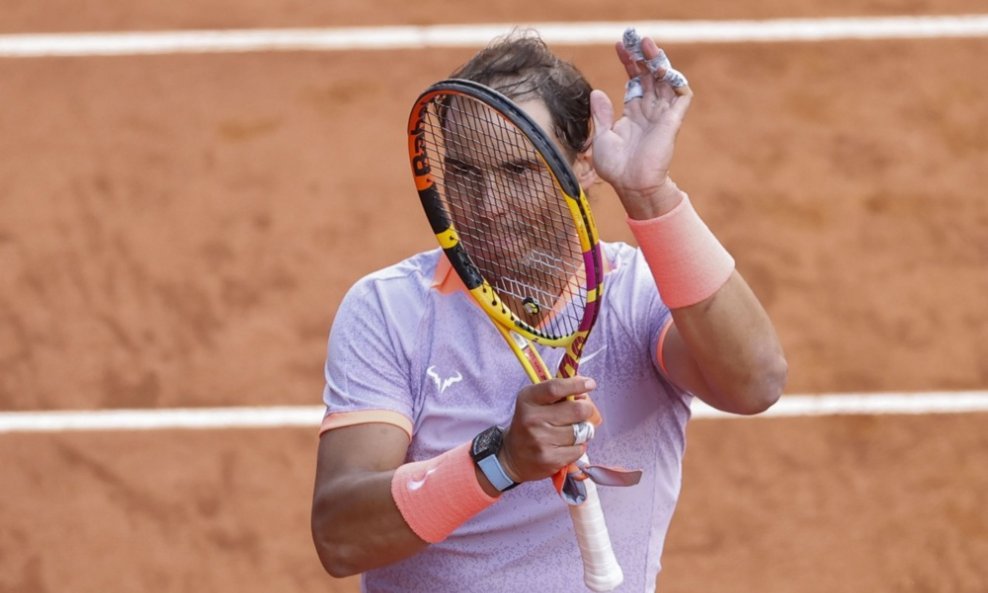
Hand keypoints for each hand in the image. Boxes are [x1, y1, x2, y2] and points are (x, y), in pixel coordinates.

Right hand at [499, 377, 596, 483]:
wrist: (513, 456)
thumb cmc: (531, 424)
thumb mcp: (537, 402)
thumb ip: (560, 394)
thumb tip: (585, 393)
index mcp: (529, 399)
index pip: (555, 388)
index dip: (576, 385)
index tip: (590, 384)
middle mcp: (533, 419)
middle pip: (577, 410)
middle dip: (587, 409)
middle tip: (583, 412)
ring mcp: (541, 440)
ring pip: (582, 432)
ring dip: (583, 431)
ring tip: (570, 432)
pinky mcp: (550, 459)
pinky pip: (579, 449)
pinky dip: (577, 447)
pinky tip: (565, 446)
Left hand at [590, 36, 692, 218]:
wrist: (631, 186)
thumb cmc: (616, 168)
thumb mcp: (602, 137)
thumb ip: (602, 114)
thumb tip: (597, 92)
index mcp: (632, 113)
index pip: (634, 79)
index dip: (629, 62)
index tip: (619, 45)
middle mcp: (648, 110)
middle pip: (650, 74)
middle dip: (643, 55)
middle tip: (635, 37)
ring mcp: (661, 114)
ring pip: (665, 79)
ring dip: (658, 60)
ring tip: (647, 45)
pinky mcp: (673, 121)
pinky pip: (681, 95)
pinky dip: (676, 80)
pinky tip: (663, 68)